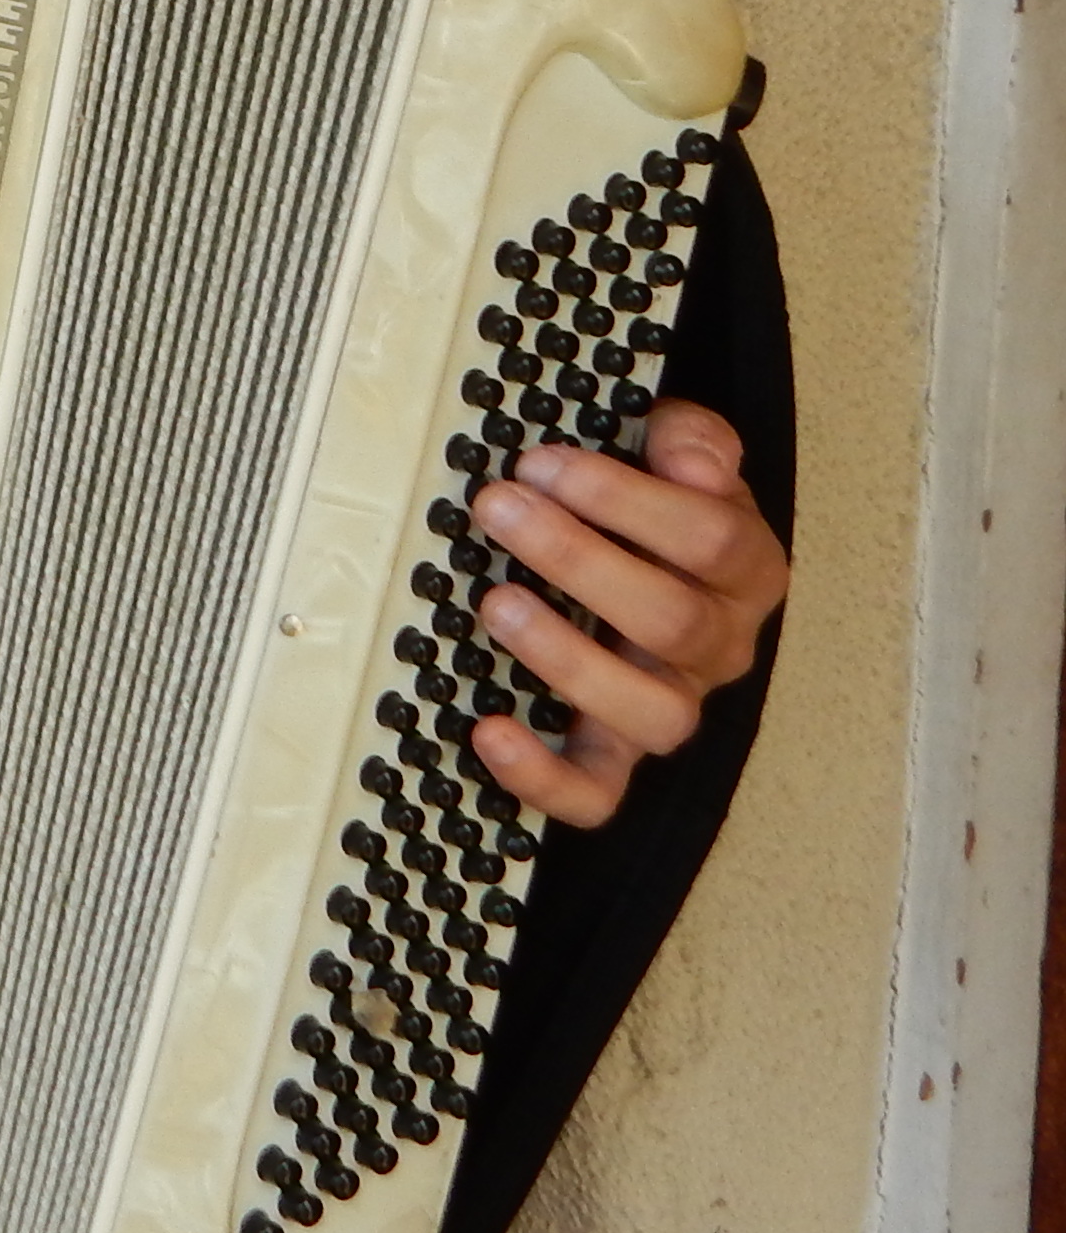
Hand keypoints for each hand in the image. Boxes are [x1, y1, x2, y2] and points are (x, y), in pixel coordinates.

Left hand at [460, 399, 790, 829]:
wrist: (647, 563)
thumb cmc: (652, 506)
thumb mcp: (676, 455)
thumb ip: (691, 439)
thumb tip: (690, 459)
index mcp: (742, 570)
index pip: (712, 540)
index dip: (626, 500)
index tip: (542, 463)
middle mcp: (716, 646)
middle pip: (674, 623)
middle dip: (578, 561)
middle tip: (499, 508)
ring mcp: (668, 704)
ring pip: (653, 715)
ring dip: (569, 660)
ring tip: (497, 604)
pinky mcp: (612, 754)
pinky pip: (597, 792)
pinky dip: (545, 777)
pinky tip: (490, 731)